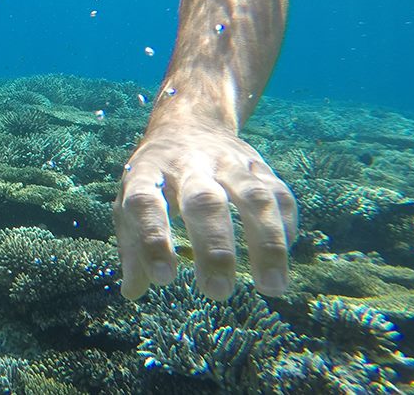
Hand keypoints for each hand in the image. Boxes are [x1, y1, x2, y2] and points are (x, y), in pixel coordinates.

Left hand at [113, 127, 297, 301]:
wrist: (187, 122)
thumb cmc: (155, 177)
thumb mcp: (129, 202)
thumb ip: (131, 245)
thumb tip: (132, 291)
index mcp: (147, 172)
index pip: (145, 202)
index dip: (153, 239)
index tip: (163, 279)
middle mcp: (188, 164)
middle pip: (204, 201)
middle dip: (214, 248)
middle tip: (217, 291)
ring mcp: (227, 162)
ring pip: (253, 197)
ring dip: (267, 243)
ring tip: (272, 287)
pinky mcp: (258, 165)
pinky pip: (280, 194)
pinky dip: (285, 226)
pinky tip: (284, 258)